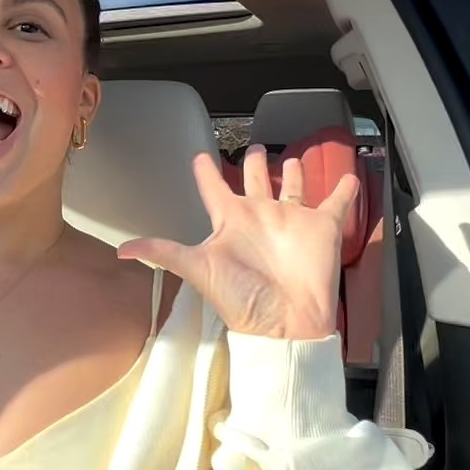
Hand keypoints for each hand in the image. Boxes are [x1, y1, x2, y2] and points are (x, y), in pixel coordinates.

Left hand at [119, 147, 357, 340]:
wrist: (285, 323)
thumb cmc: (240, 297)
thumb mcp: (197, 269)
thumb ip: (163, 253)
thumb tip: (120, 252)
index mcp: (231, 221)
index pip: (214, 188)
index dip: (206, 171)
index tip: (199, 155)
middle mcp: (260, 216)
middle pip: (255, 180)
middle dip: (255, 163)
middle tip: (255, 146)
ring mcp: (292, 221)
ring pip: (293, 187)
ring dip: (295, 172)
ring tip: (294, 157)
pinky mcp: (322, 228)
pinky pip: (336, 204)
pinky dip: (345, 190)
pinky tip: (349, 176)